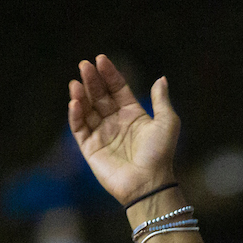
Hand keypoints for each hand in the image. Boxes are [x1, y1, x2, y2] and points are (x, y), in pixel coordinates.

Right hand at [68, 55, 179, 207]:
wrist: (149, 183)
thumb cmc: (160, 154)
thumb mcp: (167, 122)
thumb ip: (161, 100)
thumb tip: (161, 78)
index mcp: (132, 114)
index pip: (117, 88)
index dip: (109, 73)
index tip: (100, 59)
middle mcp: (115, 122)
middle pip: (100, 96)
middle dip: (92, 80)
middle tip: (84, 65)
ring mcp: (102, 135)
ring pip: (87, 109)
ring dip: (81, 95)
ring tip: (76, 83)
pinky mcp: (91, 149)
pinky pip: (79, 128)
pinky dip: (75, 115)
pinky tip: (75, 102)